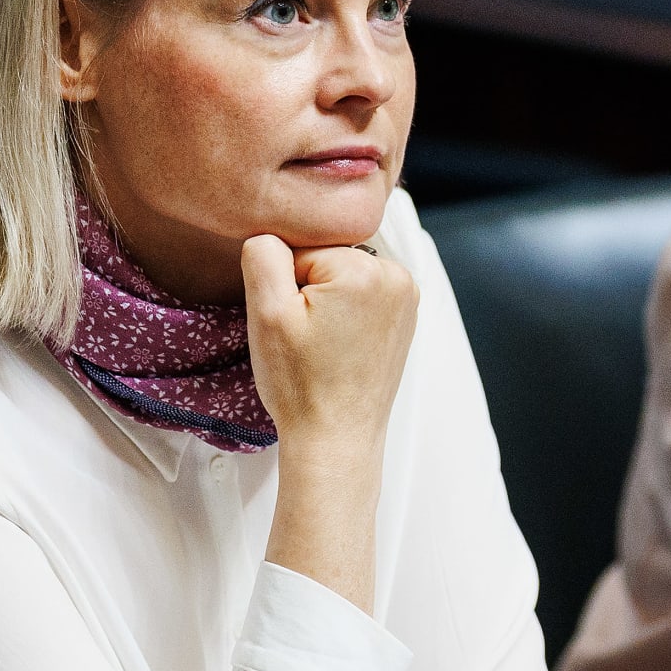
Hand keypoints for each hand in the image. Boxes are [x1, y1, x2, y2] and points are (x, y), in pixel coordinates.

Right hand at [240, 235, 417, 448]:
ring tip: (324, 345)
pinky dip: (346, 313)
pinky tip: (340, 346)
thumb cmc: (302, 386)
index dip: (285, 285)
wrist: (336, 438)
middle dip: (308, 290)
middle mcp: (397, 277)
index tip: (294, 324)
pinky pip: (362, 294)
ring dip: (327, 302)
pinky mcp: (405, 317)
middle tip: (308, 338)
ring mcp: (406, 298)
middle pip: (327, 259)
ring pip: (343, 276)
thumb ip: (264, 255)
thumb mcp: (267, 314)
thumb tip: (271, 232)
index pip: (302, 249)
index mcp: (366, 269)